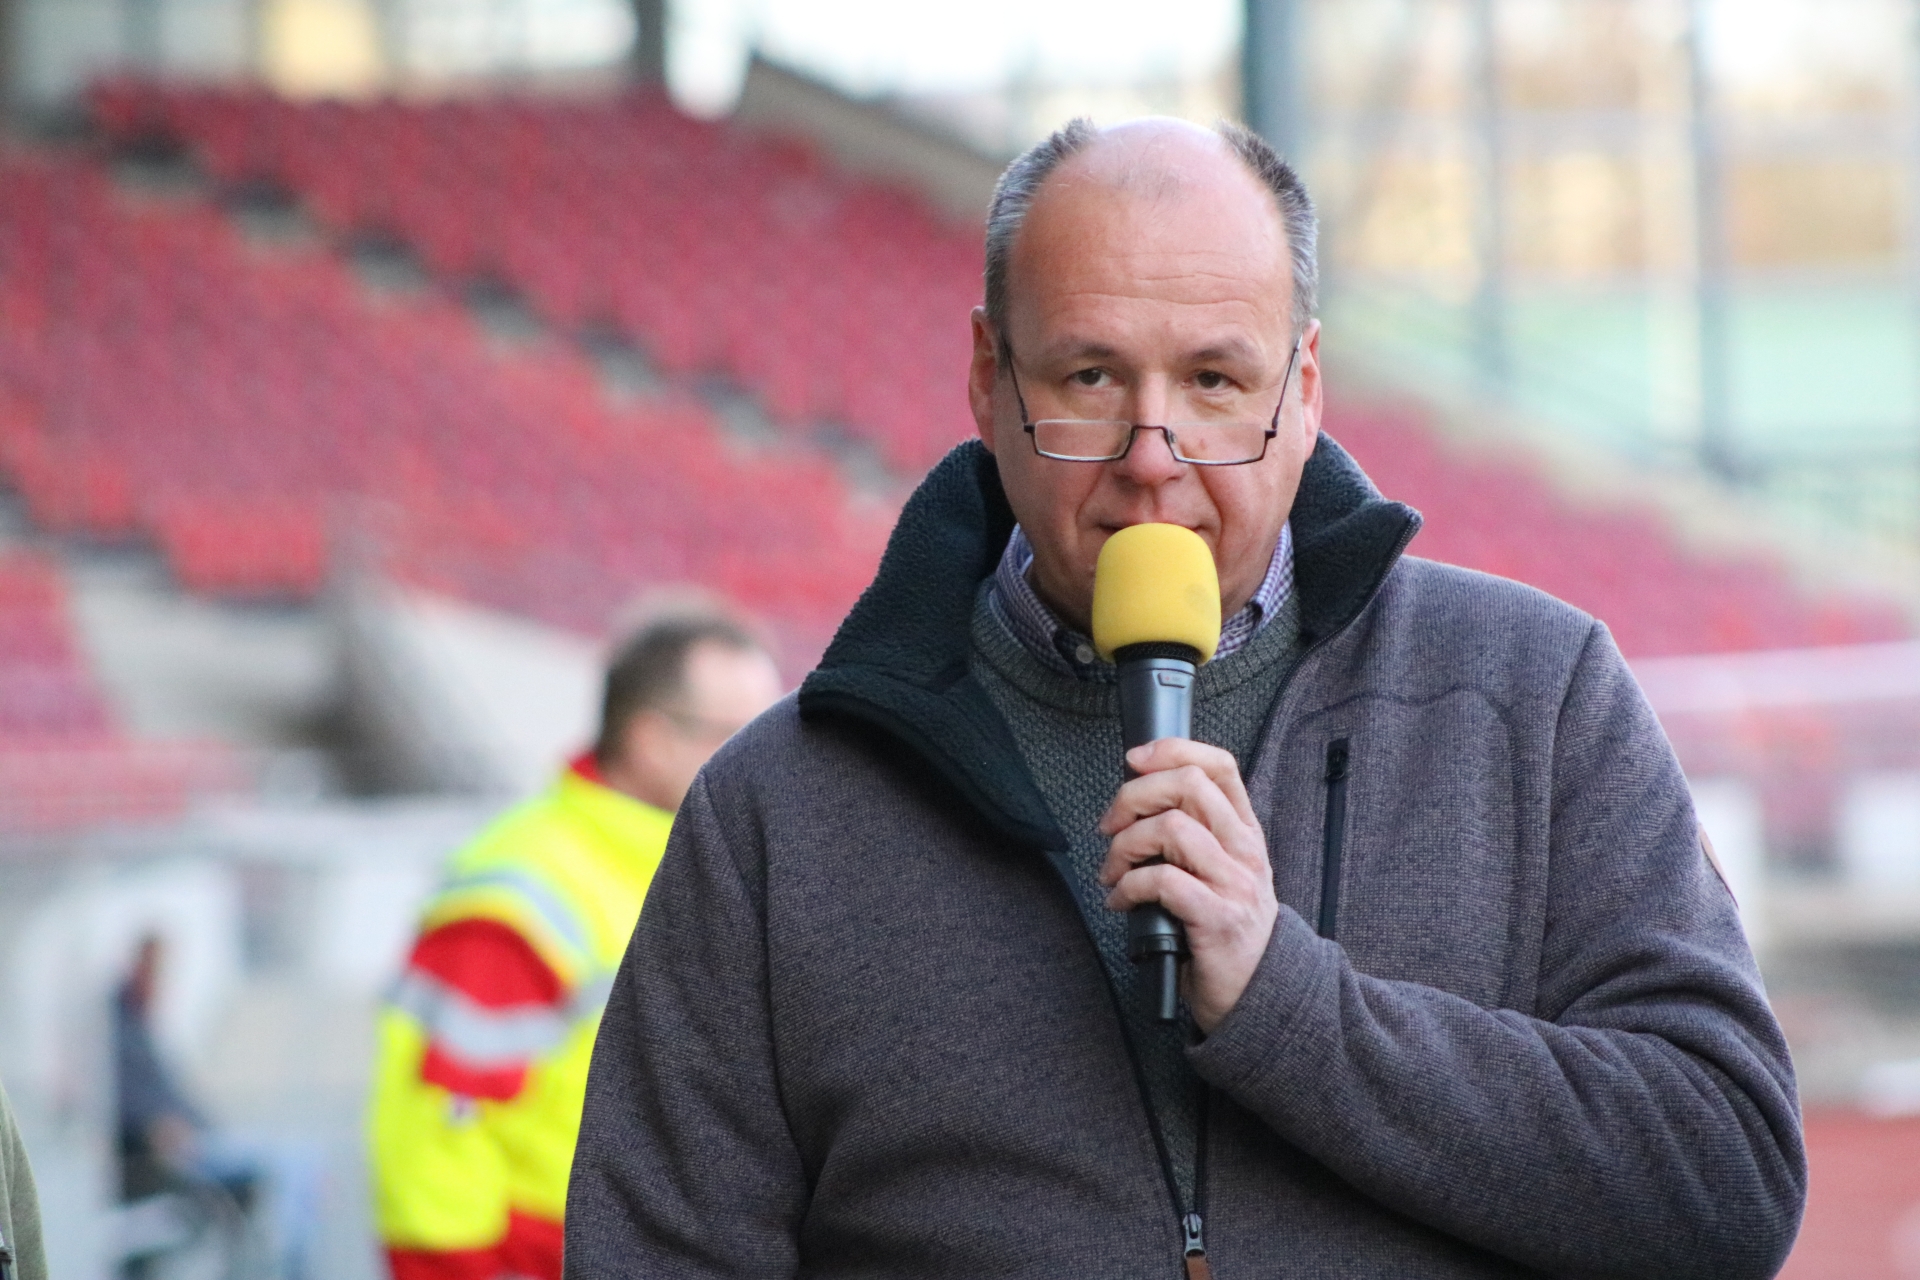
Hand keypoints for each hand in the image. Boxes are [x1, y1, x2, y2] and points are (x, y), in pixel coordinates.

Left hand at [1097, 738, 1278, 1032]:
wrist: (1260, 993)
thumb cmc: (1227, 929)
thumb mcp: (1222, 870)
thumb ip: (1194, 834)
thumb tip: (1135, 803)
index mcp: (1244, 832)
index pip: (1219, 766)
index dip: (1172, 750)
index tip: (1134, 759)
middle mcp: (1244, 850)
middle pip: (1188, 785)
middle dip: (1134, 796)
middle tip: (1110, 825)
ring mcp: (1234, 883)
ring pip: (1172, 828)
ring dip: (1125, 847)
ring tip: (1113, 872)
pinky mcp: (1216, 919)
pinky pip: (1162, 881)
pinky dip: (1128, 887)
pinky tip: (1121, 902)